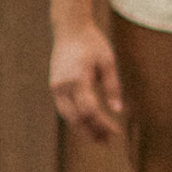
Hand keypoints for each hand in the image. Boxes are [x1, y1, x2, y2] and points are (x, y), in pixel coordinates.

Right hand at [50, 26, 125, 142]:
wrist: (69, 29)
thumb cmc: (92, 43)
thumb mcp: (108, 62)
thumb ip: (113, 87)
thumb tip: (118, 110)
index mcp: (78, 78)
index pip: (90, 111)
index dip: (102, 124)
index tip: (116, 132)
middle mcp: (63, 86)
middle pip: (77, 118)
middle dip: (92, 132)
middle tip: (108, 142)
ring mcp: (56, 87)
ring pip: (68, 117)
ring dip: (83, 129)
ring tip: (99, 138)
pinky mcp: (54, 87)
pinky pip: (65, 109)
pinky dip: (76, 119)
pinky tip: (89, 124)